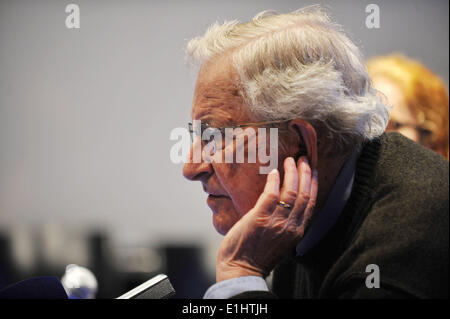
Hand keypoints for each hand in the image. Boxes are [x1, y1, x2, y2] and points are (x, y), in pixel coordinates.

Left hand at [216, 156, 317, 281]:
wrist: (241, 270)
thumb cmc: (256, 256)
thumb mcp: (279, 242)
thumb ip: (284, 225)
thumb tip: (282, 205)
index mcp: (297, 232)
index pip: (311, 203)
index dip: (312, 184)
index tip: (312, 170)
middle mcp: (291, 226)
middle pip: (305, 194)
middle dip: (305, 173)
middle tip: (303, 158)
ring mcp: (277, 222)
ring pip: (292, 192)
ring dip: (292, 173)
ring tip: (290, 160)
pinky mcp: (261, 218)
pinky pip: (272, 195)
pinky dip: (275, 181)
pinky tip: (274, 171)